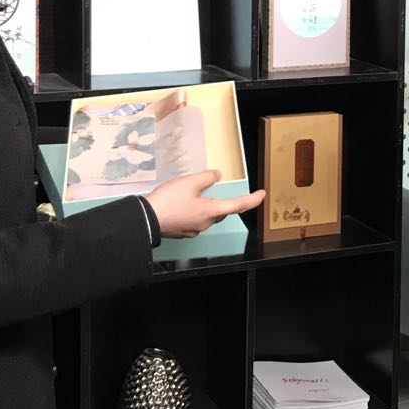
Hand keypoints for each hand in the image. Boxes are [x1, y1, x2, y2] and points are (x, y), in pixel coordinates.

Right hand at [143, 170, 265, 237]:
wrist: (146, 220)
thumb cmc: (169, 200)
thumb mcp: (189, 182)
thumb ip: (207, 177)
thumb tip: (218, 176)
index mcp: (211, 211)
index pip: (238, 205)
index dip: (252, 199)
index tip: (262, 194)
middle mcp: (206, 223)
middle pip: (221, 211)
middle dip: (222, 201)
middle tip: (213, 189)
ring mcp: (194, 230)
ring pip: (207, 216)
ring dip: (206, 206)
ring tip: (193, 194)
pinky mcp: (183, 232)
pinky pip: (195, 220)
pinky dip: (194, 211)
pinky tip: (183, 204)